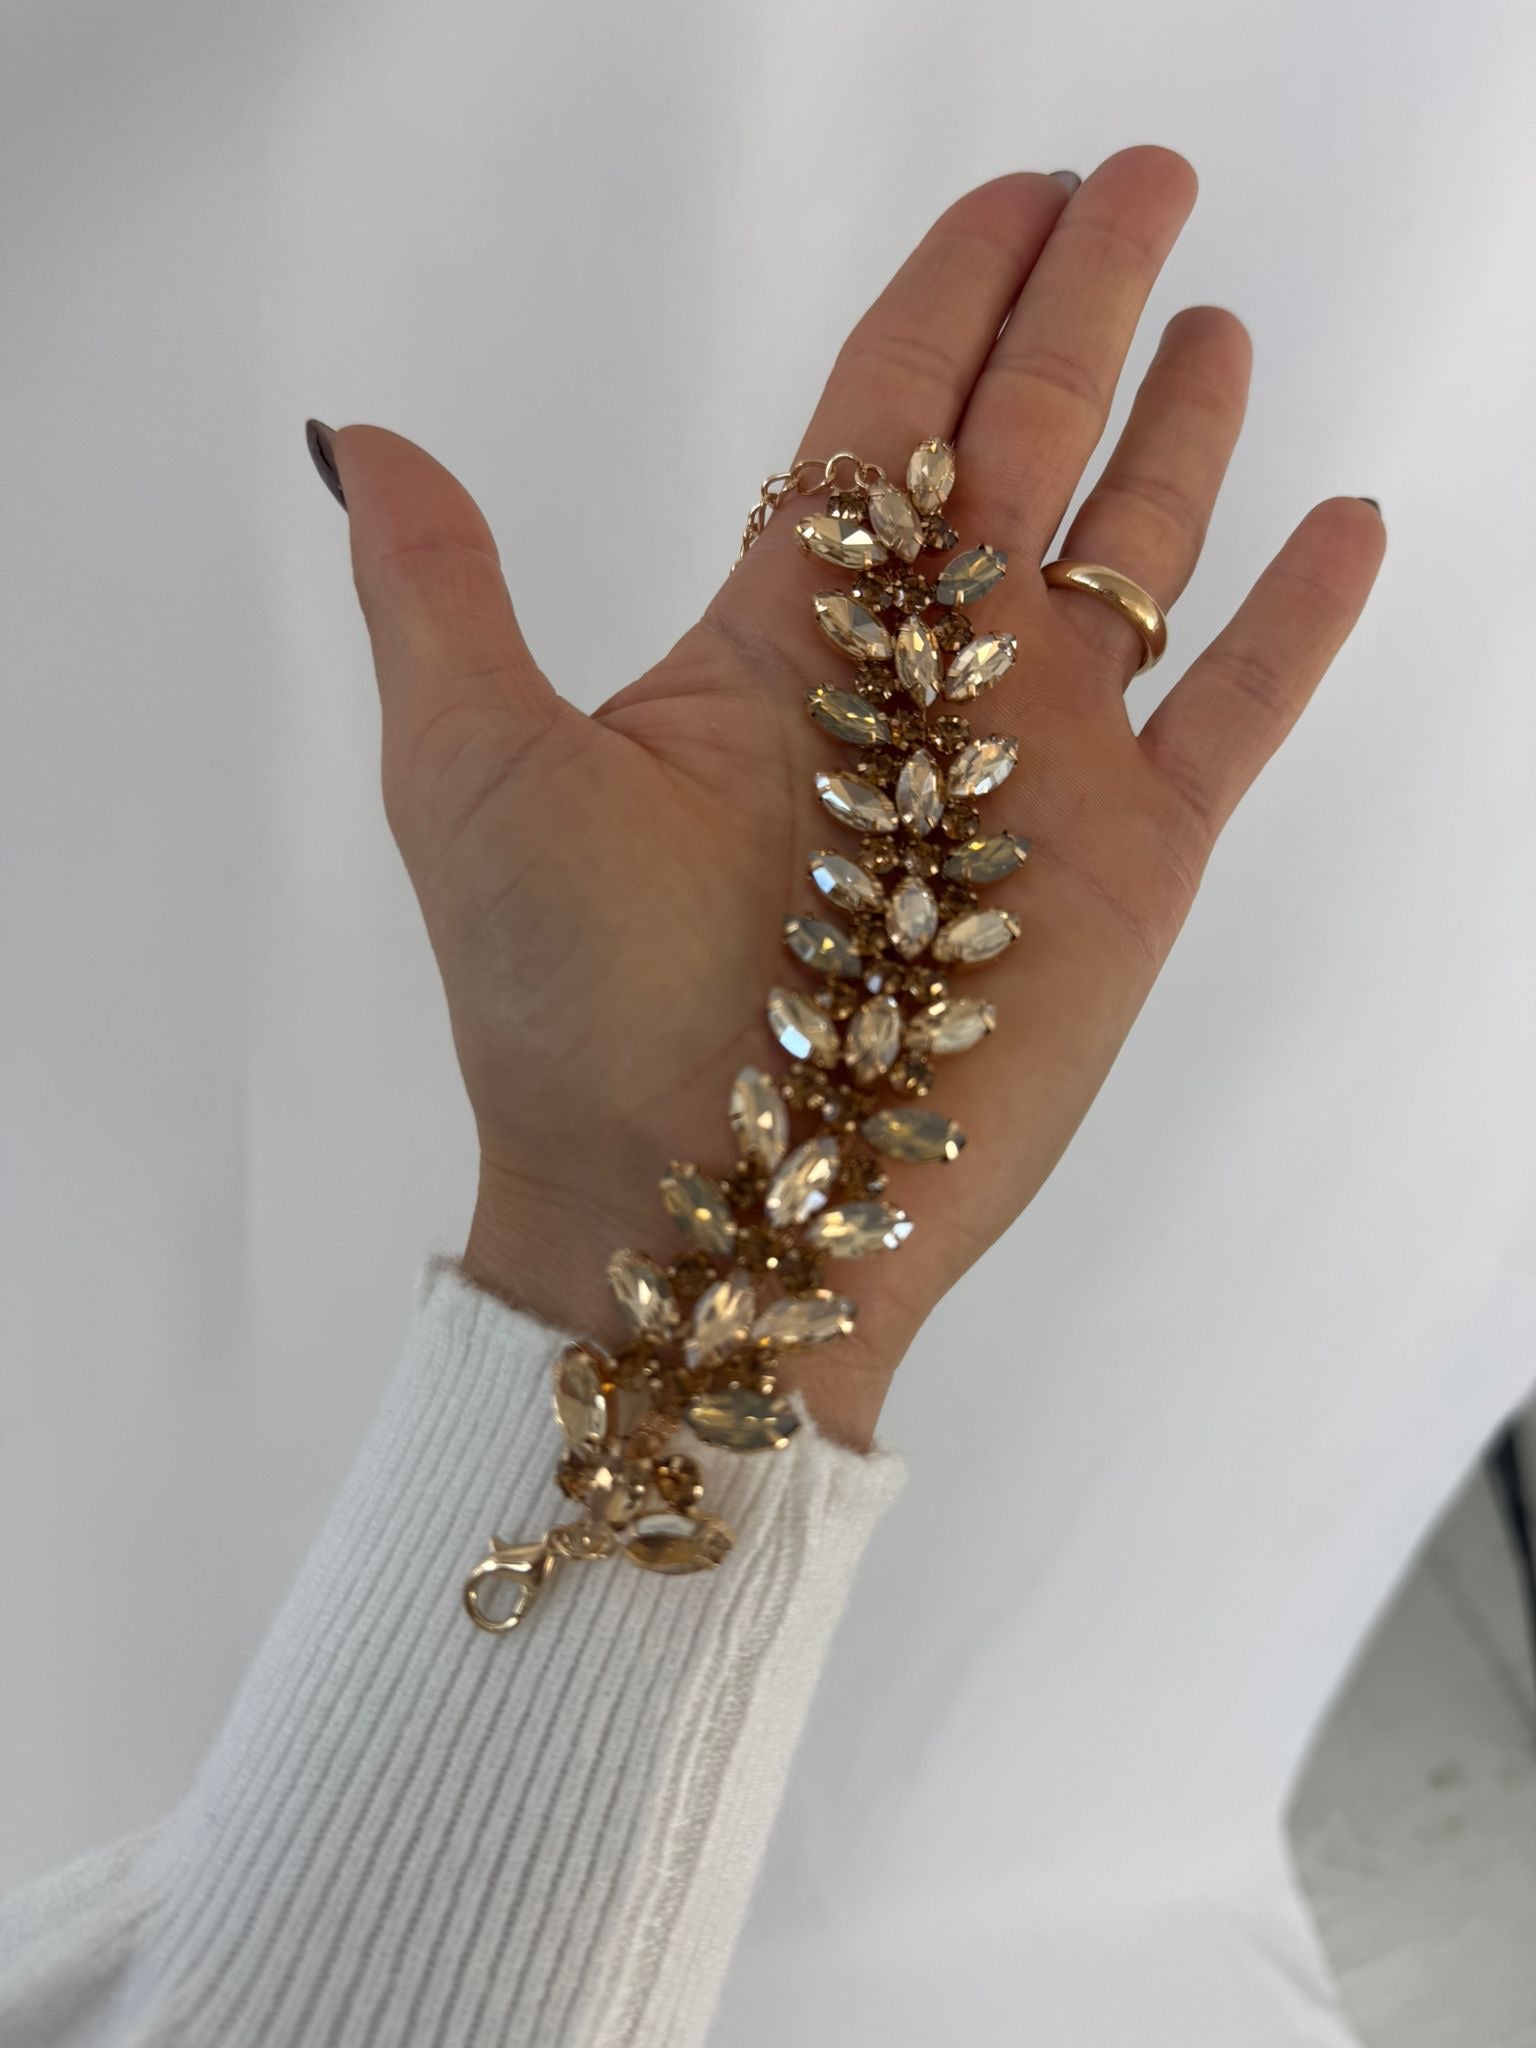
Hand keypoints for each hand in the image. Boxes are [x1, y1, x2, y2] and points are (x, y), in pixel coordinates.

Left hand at [317, 148, 1381, 1447]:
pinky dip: (1292, 626)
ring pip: (1133, 558)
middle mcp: (920, 683)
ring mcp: (1035, 770)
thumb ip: (441, 595)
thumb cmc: (569, 1011)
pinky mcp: (1129, 867)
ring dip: (1179, 437)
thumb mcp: (472, 772)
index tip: (1014, 197)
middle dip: (1082, 306)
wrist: (697, 1209)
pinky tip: (1344, 526)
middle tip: (1143, 180)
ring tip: (1219, 323)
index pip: (883, 419)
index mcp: (780, 639)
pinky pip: (1233, 714)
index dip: (949, 296)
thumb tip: (372, 435)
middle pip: (1023, 445)